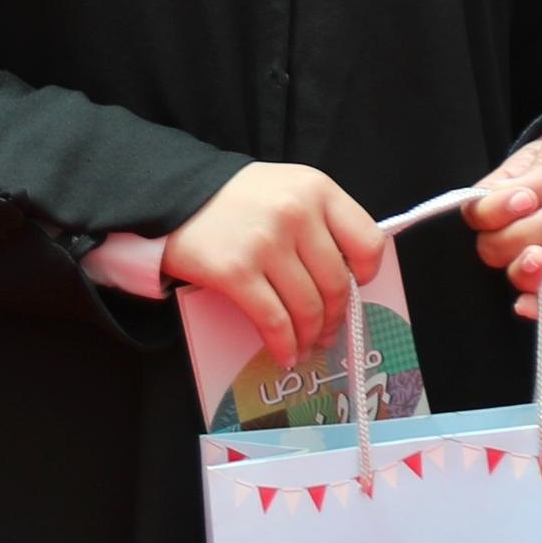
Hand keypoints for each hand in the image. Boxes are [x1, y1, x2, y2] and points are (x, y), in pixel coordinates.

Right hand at [162, 163, 384, 364]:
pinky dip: (283, 344)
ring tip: (305, 346)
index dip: (366, 274)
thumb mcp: (286, 189)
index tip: (355, 287)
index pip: (368, 241)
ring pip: (307, 307)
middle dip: (335, 317)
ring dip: (310, 336)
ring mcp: (266, 243)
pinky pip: (273, 320)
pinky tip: (284, 354)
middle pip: (336, 283)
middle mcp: (296, 213)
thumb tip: (345, 277)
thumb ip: (319, 220)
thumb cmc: (235, 197)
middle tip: (327, 332)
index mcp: (317, 189)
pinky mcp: (236, 271)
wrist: (173, 194)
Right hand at [467, 109, 541, 319]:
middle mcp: (534, 217)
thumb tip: (520, 195)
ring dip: (525, 269)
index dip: (494, 210)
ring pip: (519, 273)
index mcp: (522, 181)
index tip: (526, 199)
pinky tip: (530, 307)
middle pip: (494, 245)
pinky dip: (540, 307)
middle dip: (518, 236)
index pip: (481, 208)